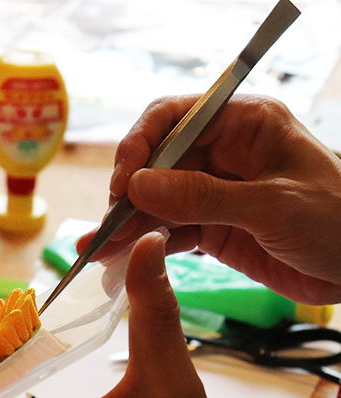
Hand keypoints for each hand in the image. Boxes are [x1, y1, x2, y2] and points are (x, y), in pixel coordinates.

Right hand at [80, 95, 340, 304]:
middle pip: (158, 165)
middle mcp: (224, 155)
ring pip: (160, 203)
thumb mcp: (273, 206)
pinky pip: (172, 232)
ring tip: (100, 251)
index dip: (140, 146)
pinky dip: (148, 245)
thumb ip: (204, 196)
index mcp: (244, 125)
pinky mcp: (215, 230)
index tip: (124, 184)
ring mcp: (216, 194)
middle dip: (128, 195)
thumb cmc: (339, 222)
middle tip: (107, 228)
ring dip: (130, 226)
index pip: (174, 119)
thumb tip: (138, 187)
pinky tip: (123, 259)